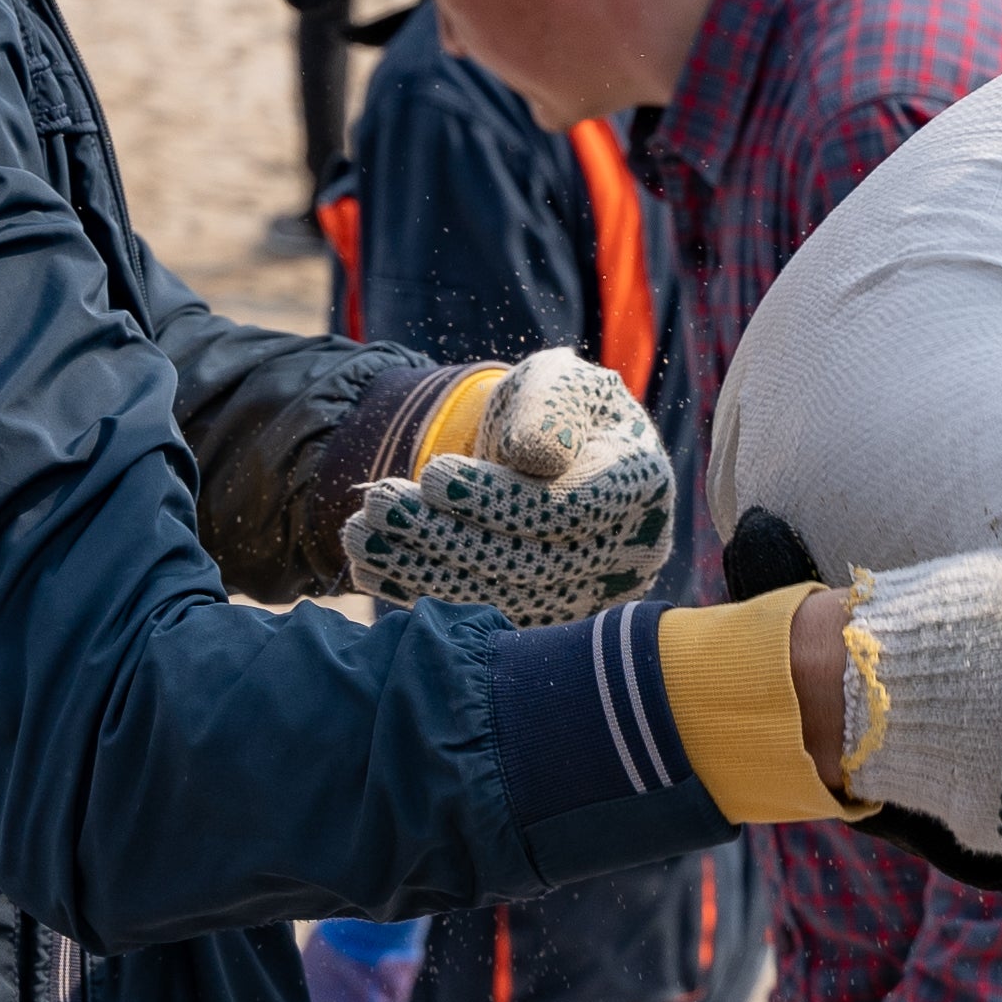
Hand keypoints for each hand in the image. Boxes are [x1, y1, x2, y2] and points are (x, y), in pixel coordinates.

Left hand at [341, 350, 680, 622]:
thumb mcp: (557, 382)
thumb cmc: (553, 411)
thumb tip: (535, 455)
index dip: (498, 499)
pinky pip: (482, 618)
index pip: (570, 510)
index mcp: (641, 486)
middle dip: (445, 534)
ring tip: (360, 530)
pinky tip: (371, 566)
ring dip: (423, 568)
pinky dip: (421, 593)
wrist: (544, 458)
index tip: (433, 474)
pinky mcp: (546, 619)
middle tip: (379, 500)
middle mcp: (627, 553)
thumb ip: (549, 404)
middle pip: (531, 563)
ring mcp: (589, 595)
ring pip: (501, 597)